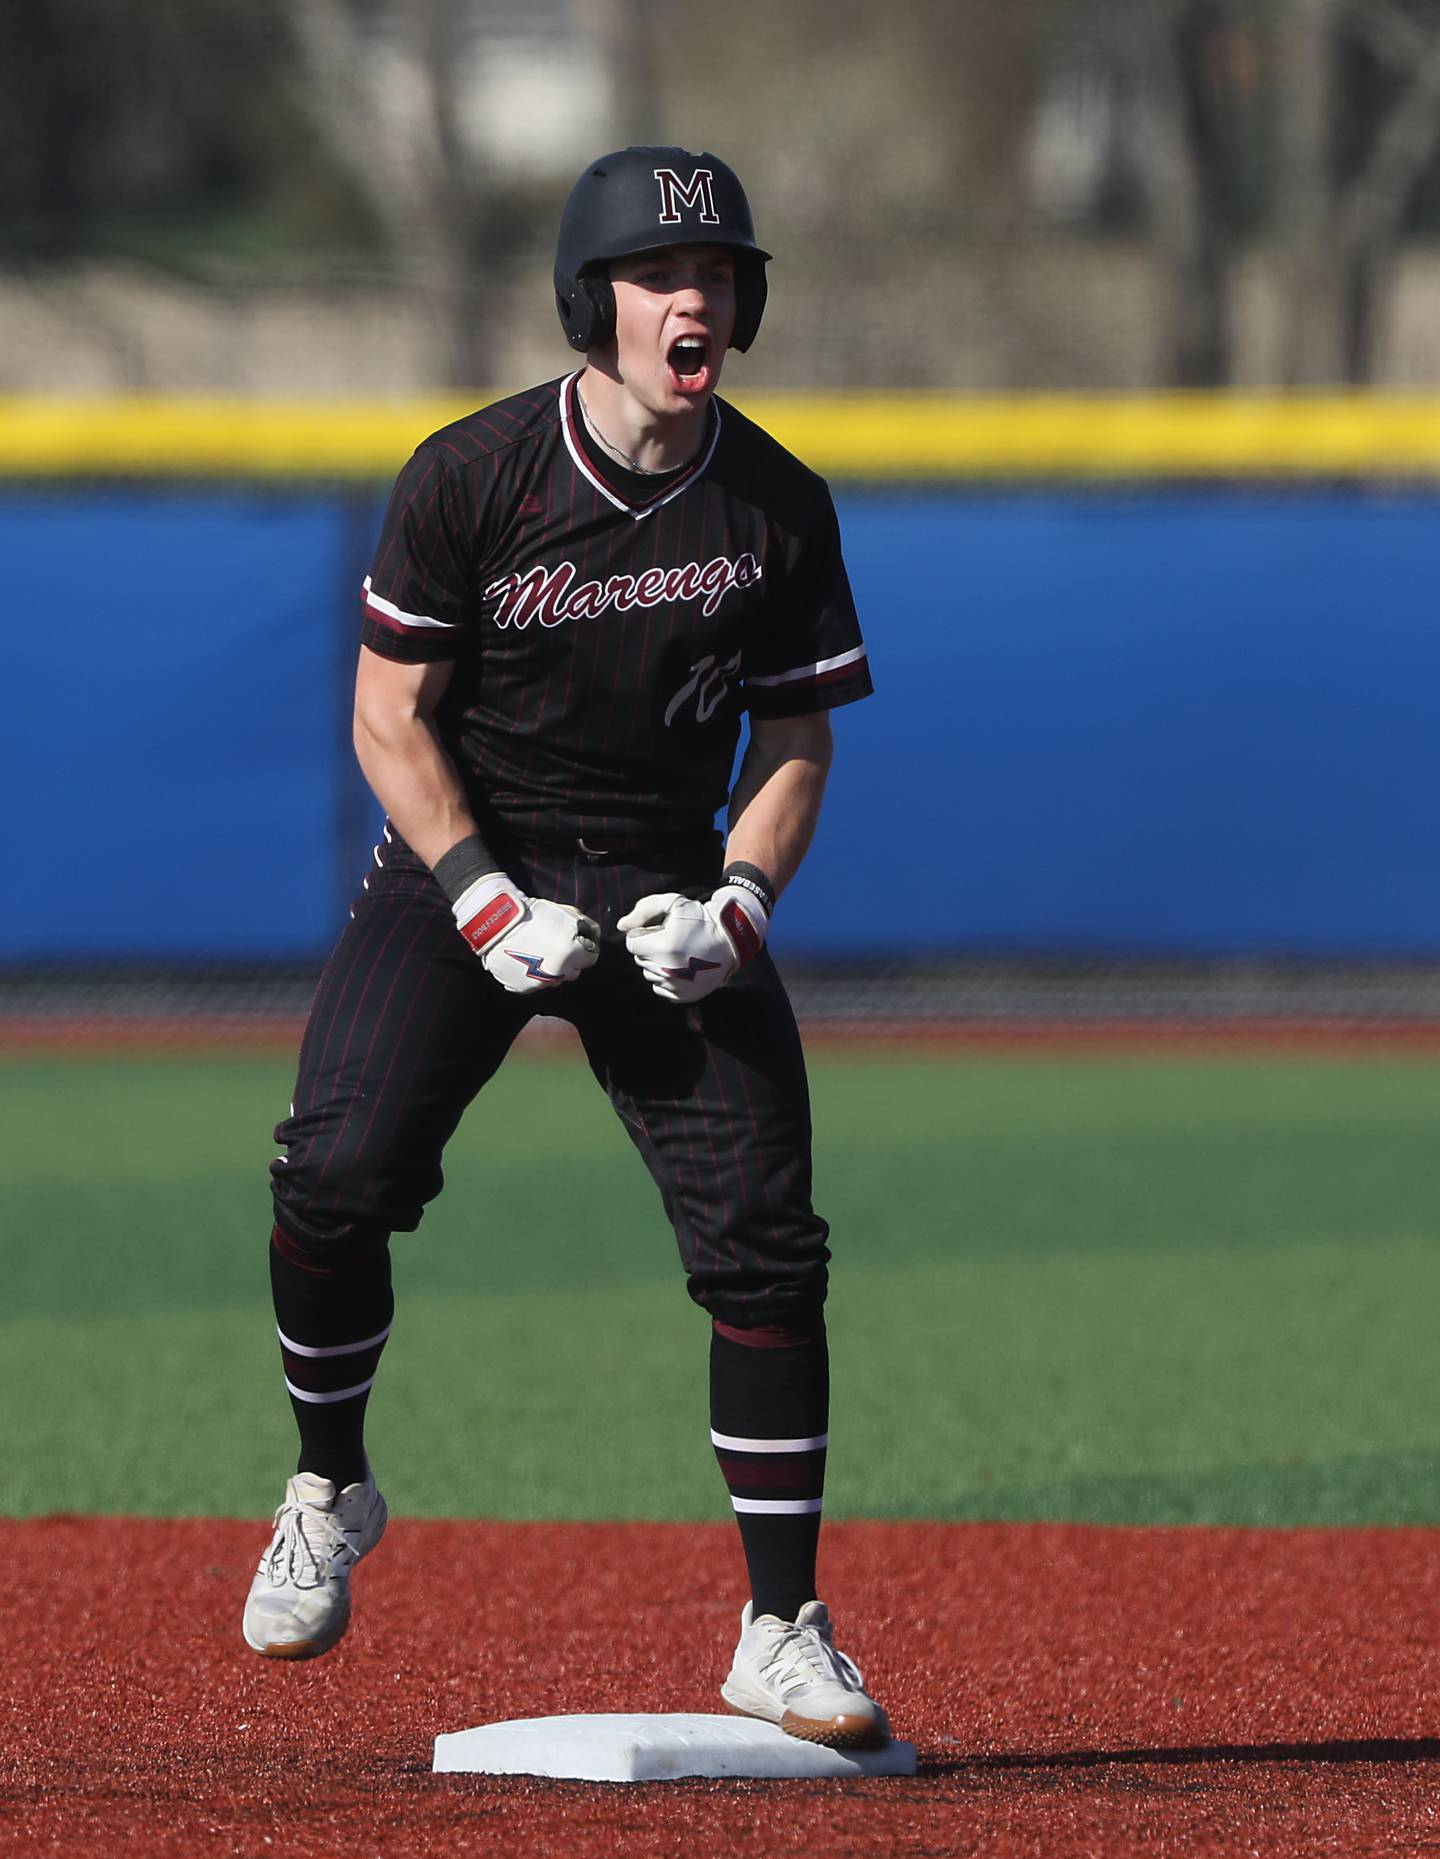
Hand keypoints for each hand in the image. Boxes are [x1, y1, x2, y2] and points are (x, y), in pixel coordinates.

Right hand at [452, 875, 598, 993]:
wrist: (498, 921)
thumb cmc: (534, 914)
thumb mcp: (567, 913)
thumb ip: (587, 926)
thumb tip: (594, 936)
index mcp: (571, 954)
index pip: (592, 958)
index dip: (586, 947)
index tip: (579, 941)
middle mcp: (557, 973)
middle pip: (574, 971)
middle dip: (570, 959)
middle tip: (556, 943)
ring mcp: (538, 983)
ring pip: (554, 979)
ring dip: (552, 968)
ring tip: (539, 949)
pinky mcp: (521, 988)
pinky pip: (534, 984)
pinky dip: (533, 974)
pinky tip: (526, 958)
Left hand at [616, 885, 767, 1003]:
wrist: (729, 941)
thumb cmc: (700, 920)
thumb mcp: (674, 903)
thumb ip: (643, 910)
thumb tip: (622, 926)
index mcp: (662, 946)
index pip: (632, 943)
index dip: (643, 934)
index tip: (658, 931)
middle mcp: (666, 970)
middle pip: (640, 959)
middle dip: (650, 948)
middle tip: (670, 940)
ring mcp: (674, 986)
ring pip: (648, 974)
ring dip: (656, 963)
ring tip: (676, 953)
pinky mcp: (681, 996)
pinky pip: (660, 988)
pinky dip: (665, 979)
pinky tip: (680, 967)